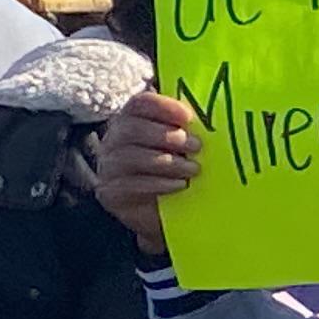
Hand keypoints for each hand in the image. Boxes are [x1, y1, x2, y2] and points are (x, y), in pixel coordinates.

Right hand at [95, 91, 202, 255]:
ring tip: (192, 168)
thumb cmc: (178, 171)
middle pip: (132, 128)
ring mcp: (109, 167)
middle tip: (196, 146)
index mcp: (132, 120)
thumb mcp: (184, 147)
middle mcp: (114, 140)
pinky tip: (179, 185)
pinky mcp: (111, 193)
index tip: (189, 117)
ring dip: (167, 162)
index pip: (140, 103)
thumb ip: (188, 129)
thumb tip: (210, 116)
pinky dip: (159, 183)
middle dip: (167, 135)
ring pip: (131, 156)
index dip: (163, 106)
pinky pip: (130, 184)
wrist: (166, 215)